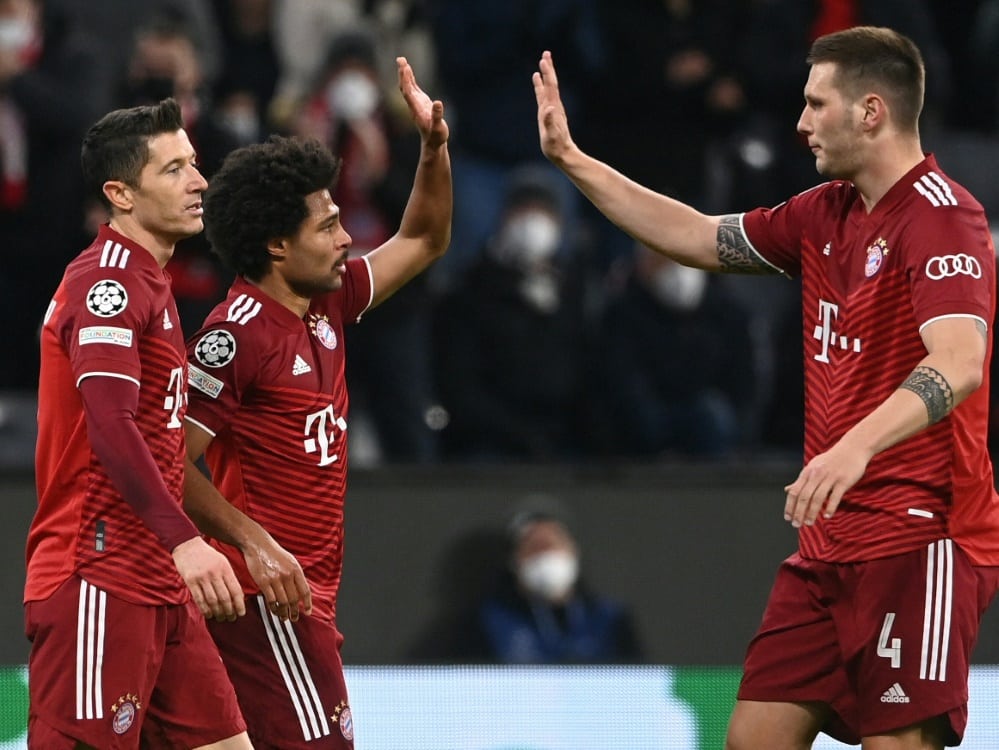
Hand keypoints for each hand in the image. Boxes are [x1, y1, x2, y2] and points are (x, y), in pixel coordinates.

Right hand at [172, 537, 245, 620]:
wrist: (188, 545)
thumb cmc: (207, 555)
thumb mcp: (222, 561)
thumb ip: (229, 577)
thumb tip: (237, 596)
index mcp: (225, 568)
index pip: (235, 590)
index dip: (239, 604)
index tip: (241, 613)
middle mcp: (215, 573)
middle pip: (225, 598)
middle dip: (229, 611)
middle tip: (231, 618)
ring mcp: (202, 578)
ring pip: (212, 601)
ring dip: (218, 612)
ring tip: (220, 618)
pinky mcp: (190, 581)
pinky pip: (199, 599)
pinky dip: (205, 609)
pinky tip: (209, 614)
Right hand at [243, 531, 312, 621]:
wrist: (258, 544)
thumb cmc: (274, 553)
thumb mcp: (290, 560)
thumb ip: (296, 575)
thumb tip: (301, 591)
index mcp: (296, 569)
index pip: (305, 591)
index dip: (308, 604)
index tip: (308, 612)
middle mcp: (287, 575)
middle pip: (294, 599)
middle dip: (295, 611)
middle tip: (294, 618)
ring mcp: (275, 579)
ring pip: (283, 602)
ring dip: (284, 612)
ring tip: (284, 617)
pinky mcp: (263, 582)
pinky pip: (271, 600)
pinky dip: (273, 608)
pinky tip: (274, 611)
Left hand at [396, 56, 447, 148]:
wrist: (433, 143)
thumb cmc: (436, 137)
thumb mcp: (439, 128)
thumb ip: (437, 116)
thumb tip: (438, 103)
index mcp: (417, 110)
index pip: (408, 92)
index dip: (406, 80)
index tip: (405, 68)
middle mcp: (414, 105)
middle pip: (405, 87)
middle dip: (403, 74)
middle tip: (400, 59)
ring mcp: (416, 103)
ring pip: (408, 86)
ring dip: (405, 74)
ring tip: (402, 60)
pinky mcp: (420, 103)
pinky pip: (413, 88)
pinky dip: (411, 78)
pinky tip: (408, 70)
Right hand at [533, 50, 575, 165]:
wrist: (563, 154)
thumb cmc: (556, 147)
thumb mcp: (551, 136)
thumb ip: (549, 122)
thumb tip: (550, 107)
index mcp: (552, 109)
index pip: (550, 87)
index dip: (547, 74)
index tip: (544, 61)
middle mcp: (553, 106)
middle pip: (551, 84)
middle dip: (548, 68)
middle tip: (546, 53)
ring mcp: (552, 109)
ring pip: (548, 88)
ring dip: (546, 75)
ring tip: (542, 63)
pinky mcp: (550, 114)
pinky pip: (544, 96)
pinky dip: (541, 87)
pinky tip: (539, 83)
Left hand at [783, 441, 871, 527]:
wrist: (852, 448)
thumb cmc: (831, 460)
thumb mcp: (813, 467)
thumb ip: (801, 480)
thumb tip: (787, 490)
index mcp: (807, 472)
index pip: (794, 491)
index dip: (789, 506)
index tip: (787, 518)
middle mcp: (816, 474)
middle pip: (804, 496)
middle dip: (798, 512)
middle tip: (796, 525)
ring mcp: (830, 477)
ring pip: (818, 498)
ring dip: (812, 513)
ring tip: (809, 523)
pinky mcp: (843, 481)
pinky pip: (835, 496)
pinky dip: (830, 507)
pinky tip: (827, 516)